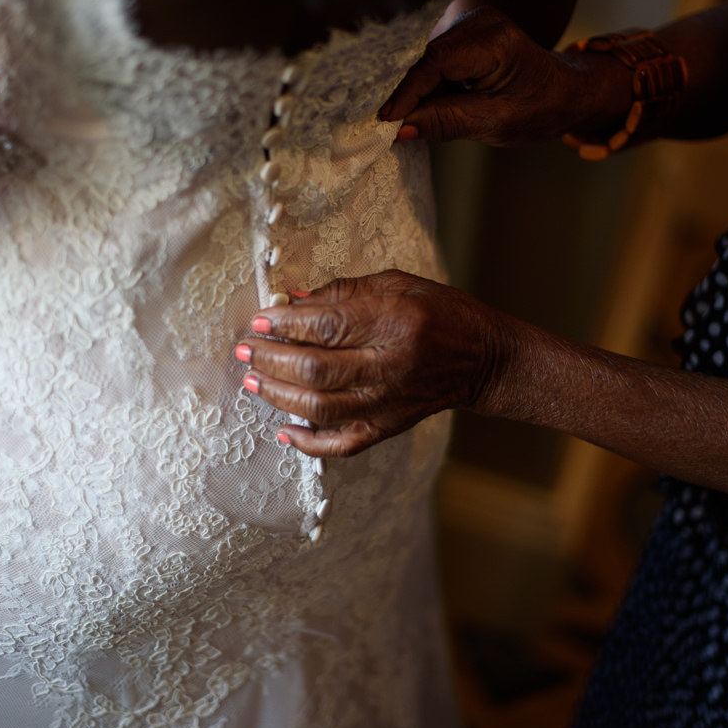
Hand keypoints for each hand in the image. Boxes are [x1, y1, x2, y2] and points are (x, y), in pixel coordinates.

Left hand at [234, 270, 507, 456]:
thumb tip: (293, 300)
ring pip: (318, 407)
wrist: (482, 359)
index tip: (260, 318)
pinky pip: (341, 444)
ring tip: (251, 380)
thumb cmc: (439, 312)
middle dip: (271, 358)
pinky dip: (307, 443)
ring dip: (277, 395)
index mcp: (393, 322)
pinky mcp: (386, 427)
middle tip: (245, 349)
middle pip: (314, 369)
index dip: (286, 323)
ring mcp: (386, 402)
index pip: (326, 326)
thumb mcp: (397, 284)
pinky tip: (282, 431)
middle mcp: (389, 366)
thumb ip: (344, 292)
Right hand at [378, 6, 618, 146]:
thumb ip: (446, 122)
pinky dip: (429, 86)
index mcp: (496, 41)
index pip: (436, 62)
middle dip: (409, 93)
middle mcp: (481, 22)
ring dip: (419, 91)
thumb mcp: (495, 124)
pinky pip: (434, 61)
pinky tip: (431, 105)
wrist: (565, 92)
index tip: (386, 120)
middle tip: (391, 126)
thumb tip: (401, 129)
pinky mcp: (464, 33)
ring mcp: (471, 23)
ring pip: (426, 60)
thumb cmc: (540, 108)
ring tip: (416, 119)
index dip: (408, 91)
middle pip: (427, 59)